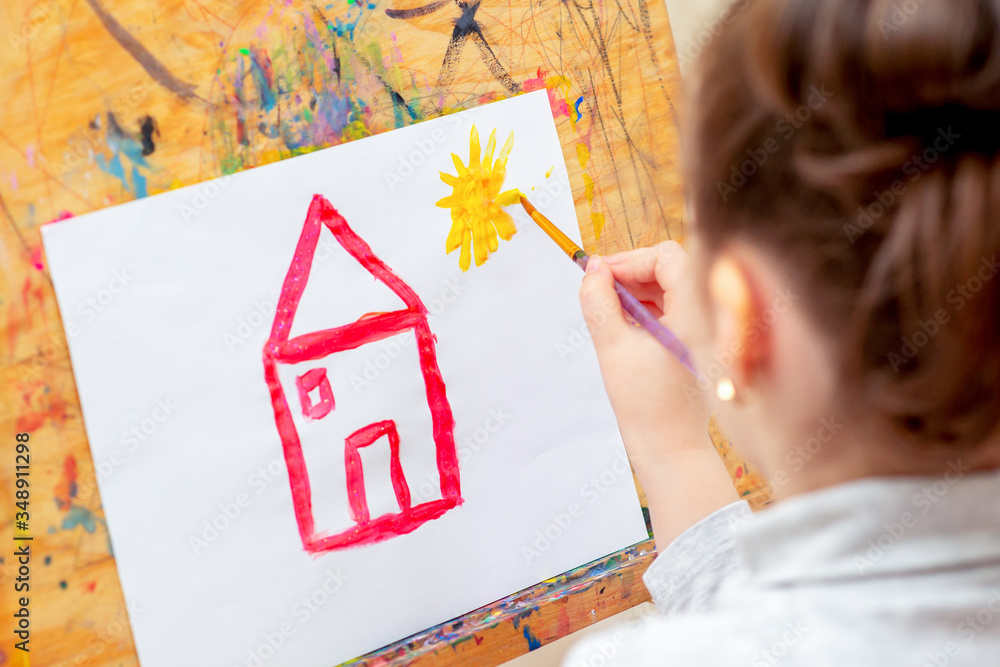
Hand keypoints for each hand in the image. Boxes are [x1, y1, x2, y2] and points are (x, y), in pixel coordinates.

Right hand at [579, 242, 738, 545]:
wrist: (671, 449)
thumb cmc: (646, 404)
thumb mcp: (612, 347)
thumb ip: (598, 303)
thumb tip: (592, 270)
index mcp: (696, 311)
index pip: (666, 258)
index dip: (629, 260)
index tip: (598, 275)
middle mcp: (706, 315)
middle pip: (670, 270)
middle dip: (631, 274)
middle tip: (598, 287)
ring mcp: (703, 329)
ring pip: (669, 289)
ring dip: (636, 291)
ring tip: (606, 307)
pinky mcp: (694, 343)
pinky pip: (671, 310)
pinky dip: (646, 309)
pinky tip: (623, 323)